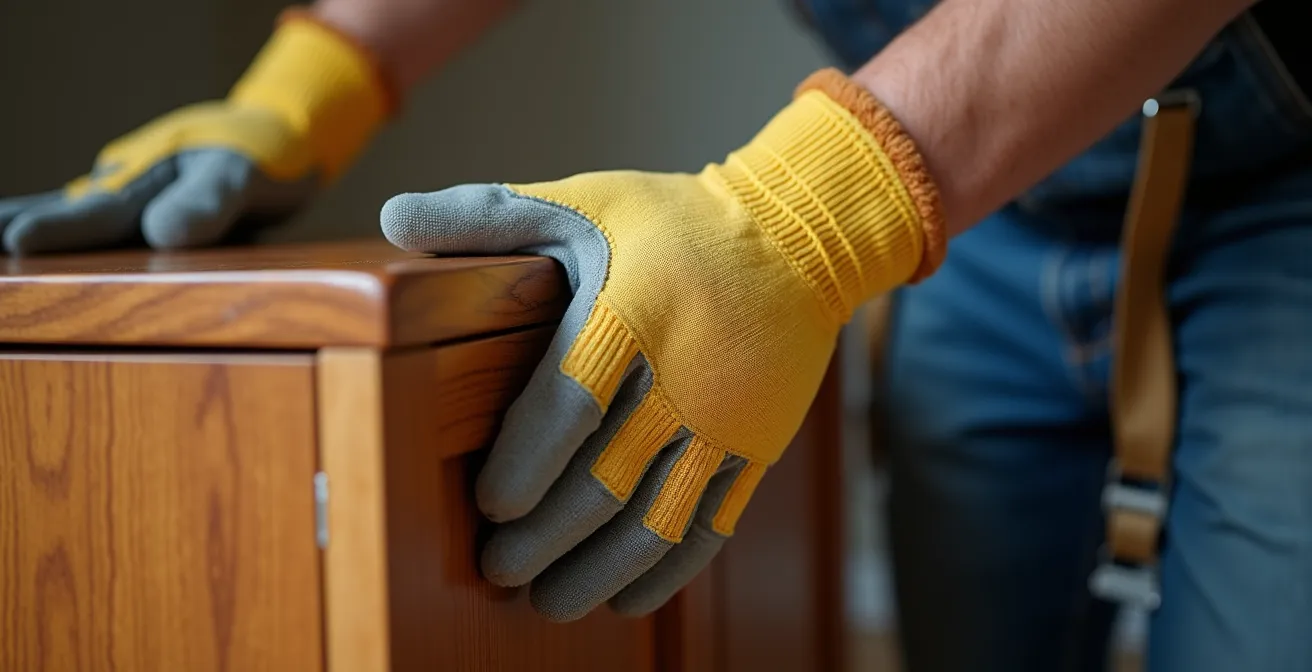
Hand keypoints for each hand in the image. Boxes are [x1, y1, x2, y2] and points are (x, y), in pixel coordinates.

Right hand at [0, 11, 387, 254]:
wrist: (281, 135)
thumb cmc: (264, 153)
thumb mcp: (245, 174)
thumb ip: (208, 201)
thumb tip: (162, 232)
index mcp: (146, 181)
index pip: (98, 213)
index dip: (61, 230)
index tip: (17, 240)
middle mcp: (127, 188)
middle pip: (67, 213)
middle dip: (21, 225)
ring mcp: (131, 196)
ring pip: (75, 216)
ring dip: (32, 227)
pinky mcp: (145, 209)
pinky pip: (101, 224)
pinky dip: (66, 231)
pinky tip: (28, 240)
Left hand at [381, 69, 944, 620]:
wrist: (798, 236)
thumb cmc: (674, 220)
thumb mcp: (583, 200)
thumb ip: (487, 214)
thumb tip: (392, 215)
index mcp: (627, 317)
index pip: (564, 410)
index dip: (522, 469)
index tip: (487, 508)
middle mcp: (679, 379)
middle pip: (601, 484)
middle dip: (543, 541)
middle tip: (500, 571)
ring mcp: (724, 421)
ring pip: (656, 522)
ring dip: (598, 573)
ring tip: (550, 602)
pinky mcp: (756, 447)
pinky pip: (710, 526)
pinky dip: (666, 574)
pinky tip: (626, 599)